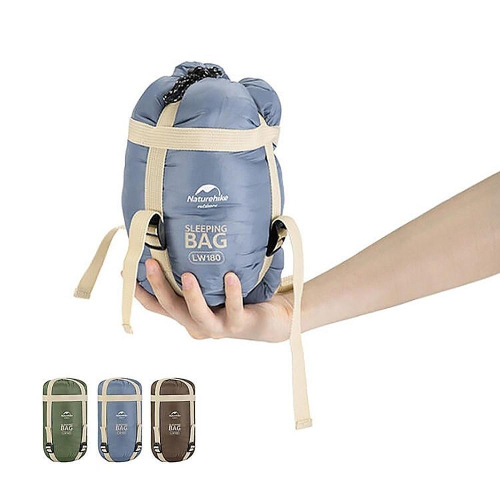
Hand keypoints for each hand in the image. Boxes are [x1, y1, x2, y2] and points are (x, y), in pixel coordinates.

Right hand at [135, 259, 292, 341]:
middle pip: (171, 309)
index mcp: (187, 315)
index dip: (139, 292)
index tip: (125, 270)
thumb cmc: (237, 299)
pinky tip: (230, 277)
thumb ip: (197, 272)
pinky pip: (234, 308)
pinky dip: (232, 293)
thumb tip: (181, 237)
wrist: (269, 320)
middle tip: (150, 263)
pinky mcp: (239, 324)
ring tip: (187, 276)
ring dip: (190, 296)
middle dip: (159, 286)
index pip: (157, 306)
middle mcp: (198, 324)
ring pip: (198, 315)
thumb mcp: (211, 286)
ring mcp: (217, 327)